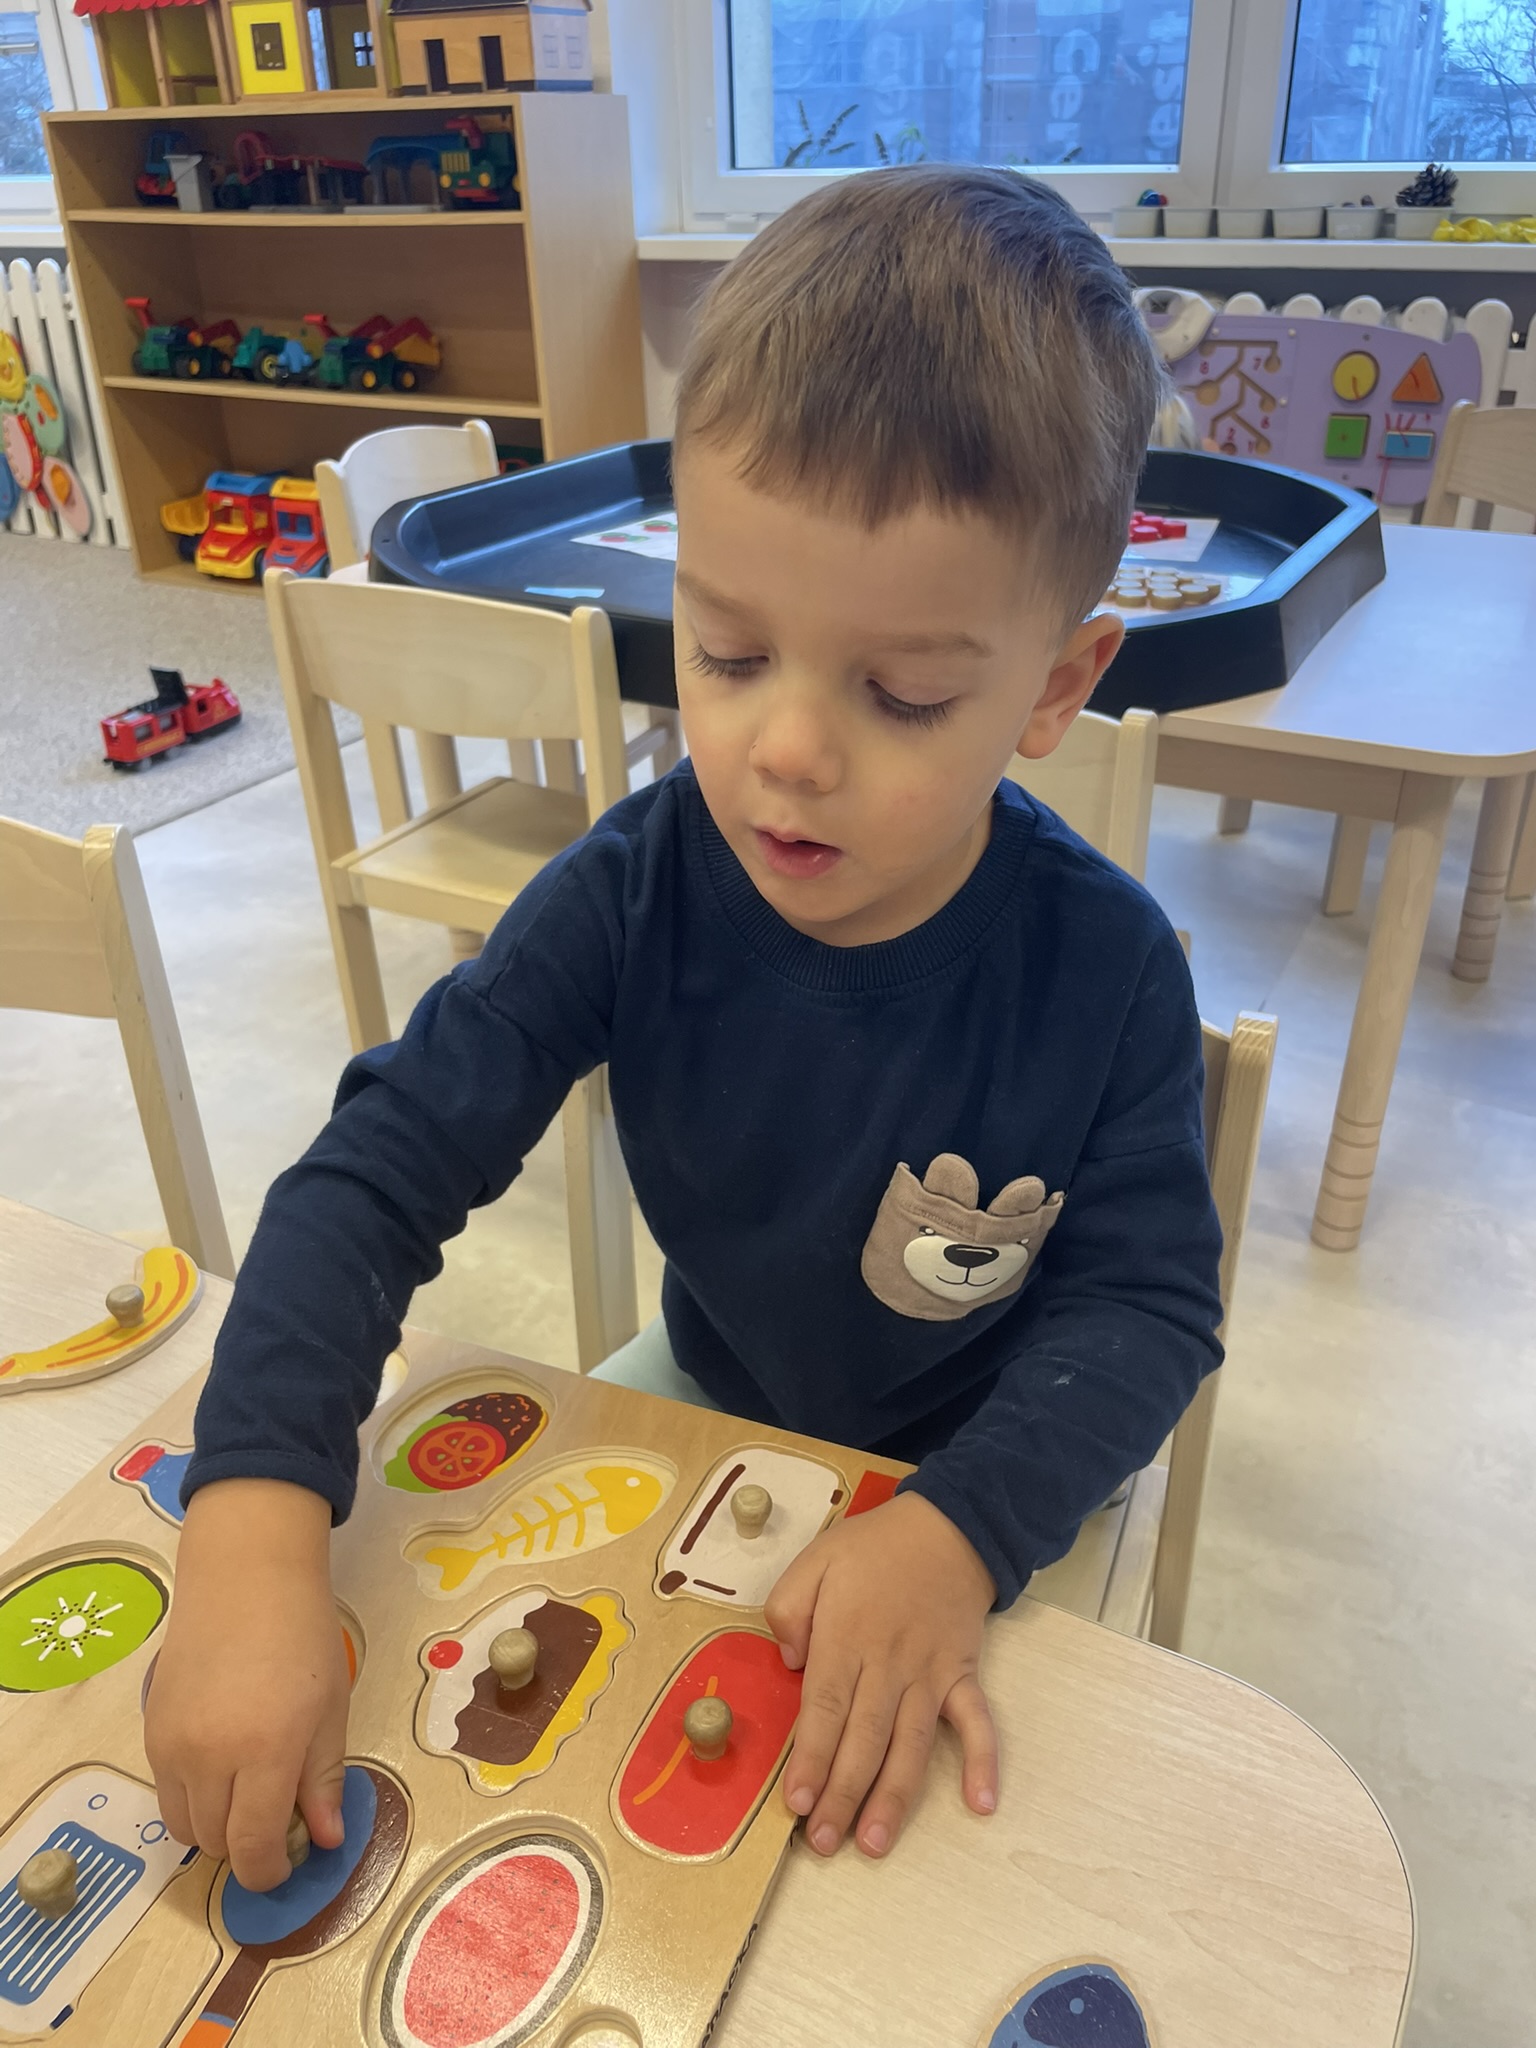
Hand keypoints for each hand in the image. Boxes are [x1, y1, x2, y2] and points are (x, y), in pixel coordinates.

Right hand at [144, 1479, 349, 1893]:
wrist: (245, 1577)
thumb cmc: (302, 1637)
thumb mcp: (329, 1709)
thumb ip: (322, 1780)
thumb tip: (322, 1840)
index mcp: (264, 1752)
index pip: (252, 1848)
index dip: (270, 1871)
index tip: (289, 1863)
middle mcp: (208, 1757)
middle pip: (215, 1844)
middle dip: (246, 1848)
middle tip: (277, 1819)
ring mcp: (171, 1746)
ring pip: (182, 1826)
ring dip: (215, 1827)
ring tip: (248, 1791)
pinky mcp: (149, 1731)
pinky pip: (165, 1792)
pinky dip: (191, 1797)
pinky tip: (221, 1764)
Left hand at [764, 1489, 996, 1858]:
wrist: (949, 1527)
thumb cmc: (874, 1548)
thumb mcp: (814, 1559)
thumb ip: (788, 1607)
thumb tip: (790, 1663)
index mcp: (846, 1637)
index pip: (825, 1708)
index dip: (810, 1757)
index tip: (797, 1801)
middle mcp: (888, 1664)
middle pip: (863, 1739)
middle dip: (842, 1794)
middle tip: (823, 1843)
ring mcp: (930, 1674)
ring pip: (911, 1743)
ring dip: (894, 1795)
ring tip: (875, 1842)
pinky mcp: (962, 1675)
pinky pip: (977, 1722)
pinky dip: (982, 1761)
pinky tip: (981, 1802)